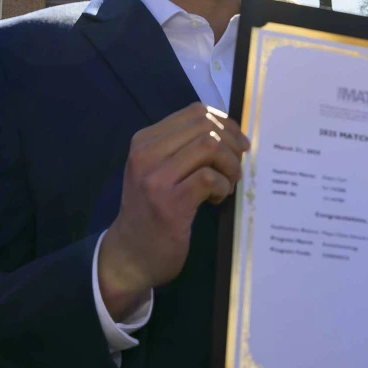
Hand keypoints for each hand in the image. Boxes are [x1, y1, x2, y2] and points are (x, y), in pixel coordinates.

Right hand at [98, 104, 248, 318]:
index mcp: (144, 141)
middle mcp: (145, 154)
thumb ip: (184, 148)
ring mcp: (155, 179)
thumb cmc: (151, 211)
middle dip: (231, 144)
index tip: (237, 143)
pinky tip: (216, 199)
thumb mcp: (159, 170)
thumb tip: (231, 132)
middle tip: (235, 167)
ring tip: (226, 184)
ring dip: (229, 165)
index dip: (225, 123)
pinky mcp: (169, 203)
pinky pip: (209, 177)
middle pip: (205, 126)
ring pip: (209, 146)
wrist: (130, 256)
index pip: (195, 112)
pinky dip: (222, 185)